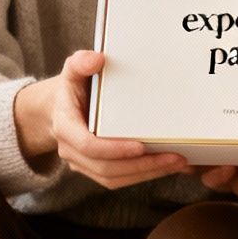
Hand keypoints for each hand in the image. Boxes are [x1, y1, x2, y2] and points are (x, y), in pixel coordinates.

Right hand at [14, 51, 188, 189]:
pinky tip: (165, 166)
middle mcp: (71, 150)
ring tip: (176, 163)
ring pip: (114, 178)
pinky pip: (118, 179)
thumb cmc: (72, 88)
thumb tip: (97, 58)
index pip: (88, 145)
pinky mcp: (94, 169)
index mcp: (66, 127)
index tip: (141, 146)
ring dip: (147, 173)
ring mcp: (82, 163)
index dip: (114, 149)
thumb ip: (81, 63)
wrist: (60, 109)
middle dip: (141, 166)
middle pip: (106, 168)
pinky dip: (142, 175)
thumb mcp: (72, 71)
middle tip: (174, 158)